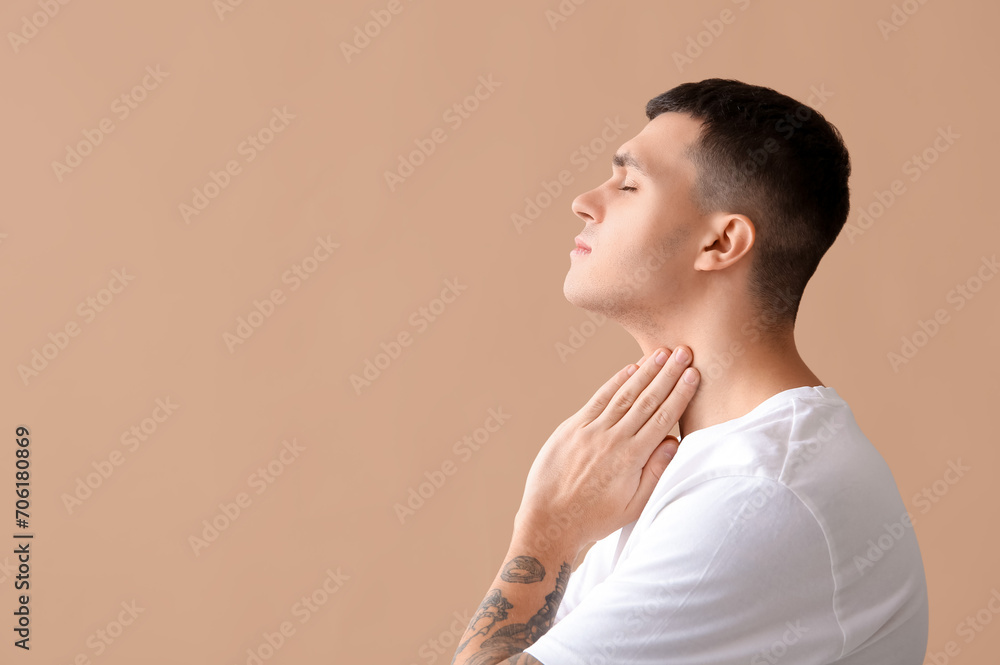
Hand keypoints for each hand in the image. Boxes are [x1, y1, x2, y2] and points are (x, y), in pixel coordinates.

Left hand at [513, 346, 699, 555]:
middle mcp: (612, 438)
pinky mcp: (571, 428)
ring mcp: (590, 430)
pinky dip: (615, 382)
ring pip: (623, 394)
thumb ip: (656, 472)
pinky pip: (598, 399)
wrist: (549, 522)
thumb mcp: (634, 506)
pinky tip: (629, 369)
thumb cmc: (595, 520)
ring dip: (645, 372)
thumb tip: (674, 442)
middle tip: (684, 351)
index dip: (680, 393)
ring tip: (662, 354)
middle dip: (668, 374)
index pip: (663, 417)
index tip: (694, 374)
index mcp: (631, 457)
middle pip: (646, 399)